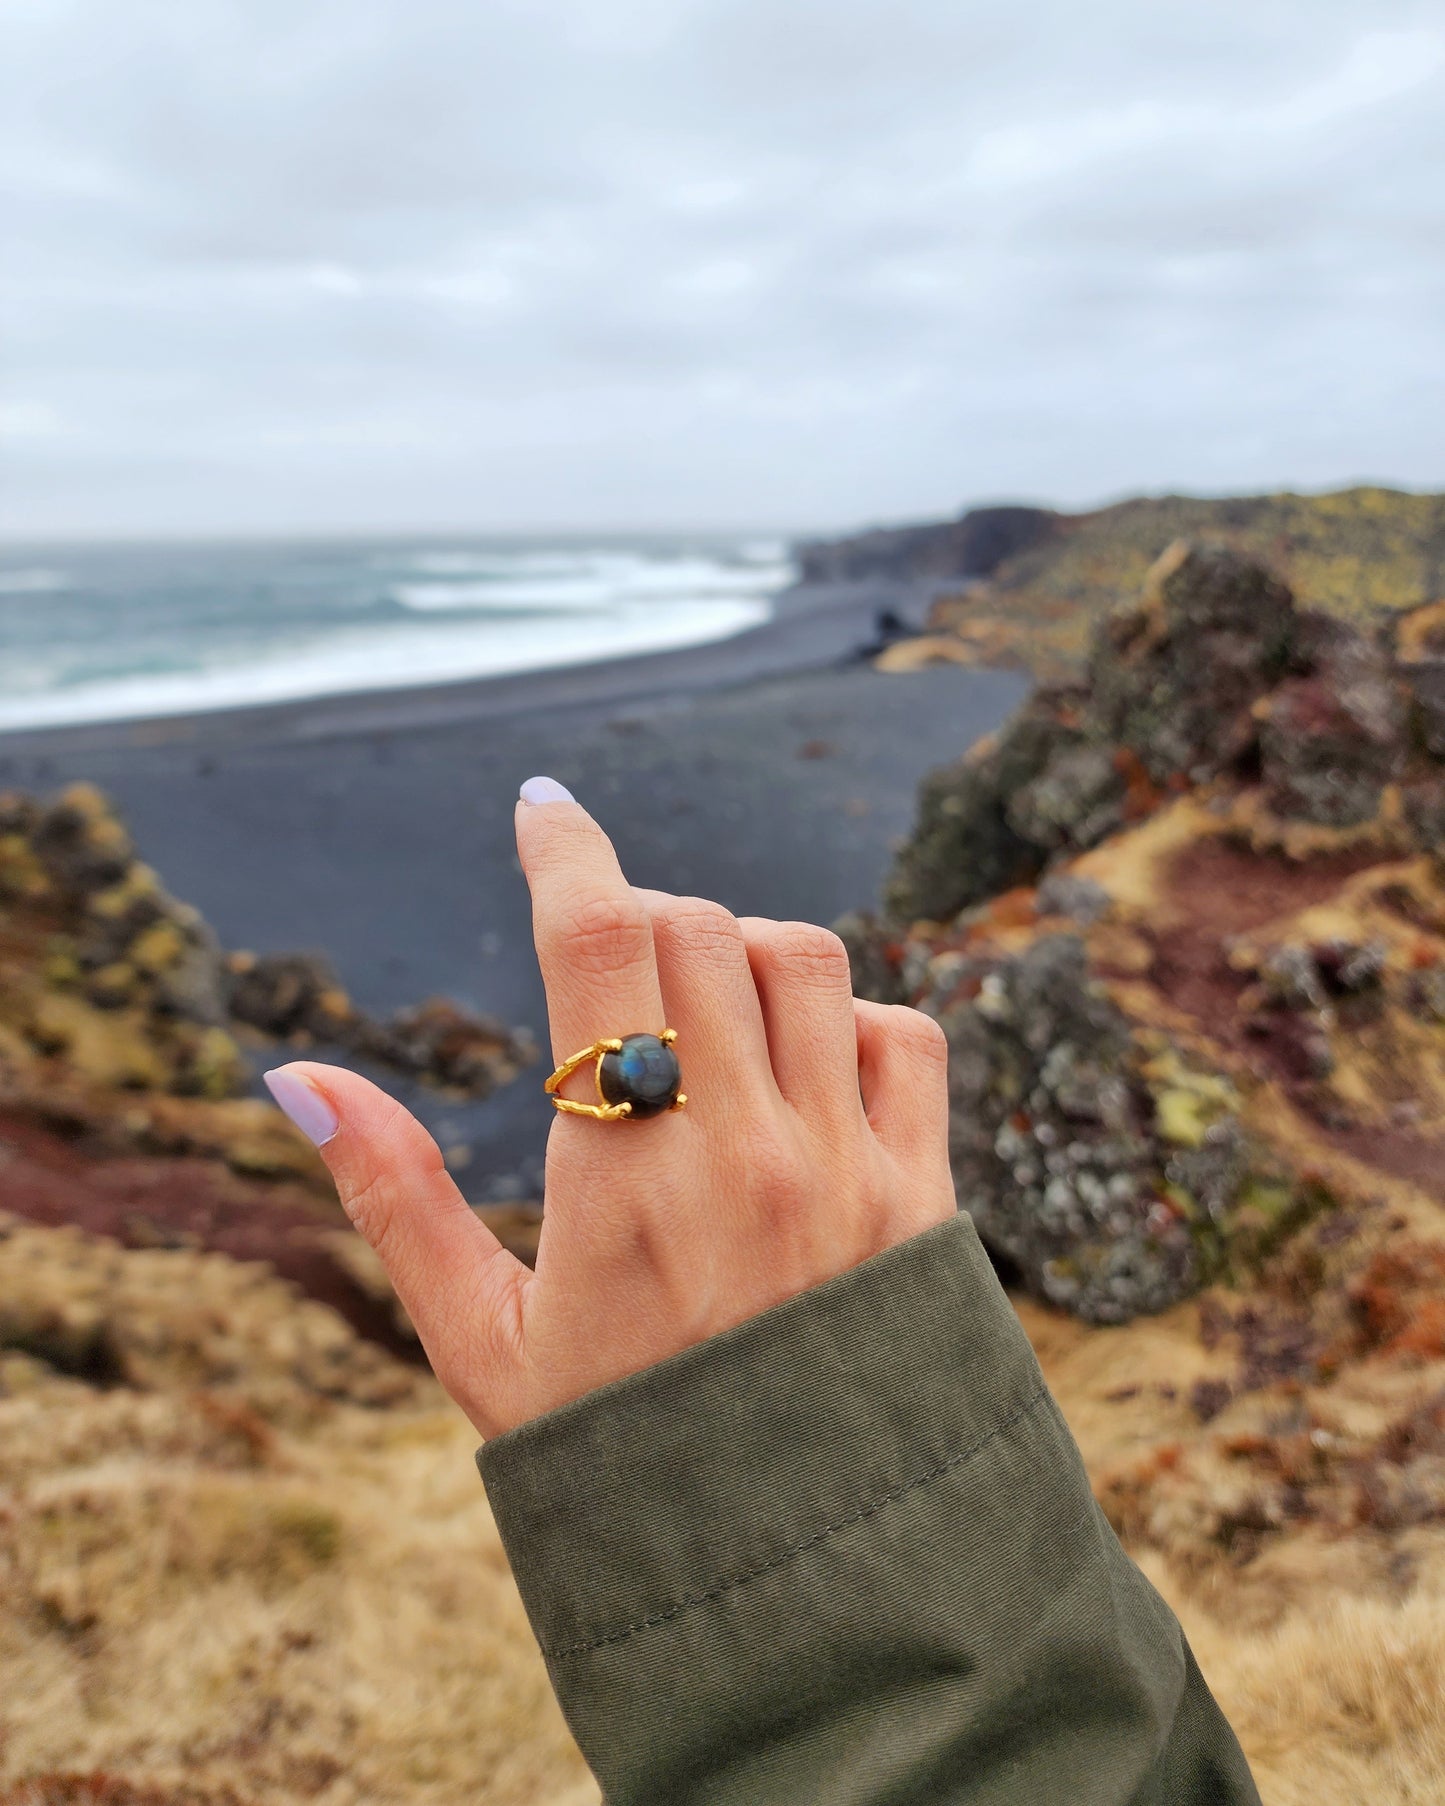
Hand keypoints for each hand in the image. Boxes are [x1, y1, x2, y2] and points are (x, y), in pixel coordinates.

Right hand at [264, 781, 956, 1437]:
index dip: (565, 847)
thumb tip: (299, 1073)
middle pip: (695, 927)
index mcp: (621, 1185)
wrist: (799, 1582)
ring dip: (737, 951)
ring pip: (803, 958)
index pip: (598, 942)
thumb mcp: (478, 1345)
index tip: (540, 807)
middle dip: (635, 916)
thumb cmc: (617, 1460)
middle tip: (605, 978)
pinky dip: (847, 1016)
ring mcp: (850, 1172)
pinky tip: (798, 1073)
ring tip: (695, 1022)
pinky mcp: (924, 1199)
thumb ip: (392, 1197)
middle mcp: (747, 1157)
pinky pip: (901, 1034)